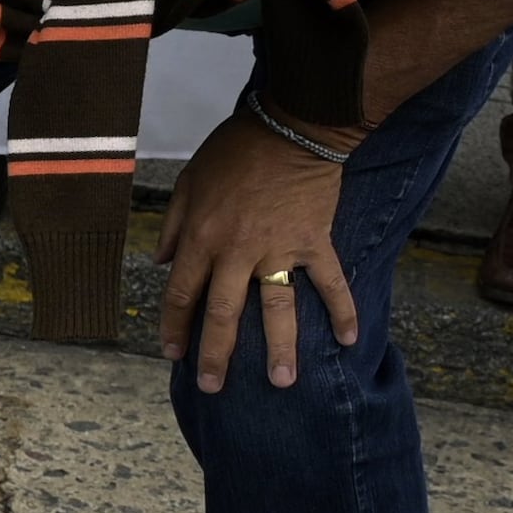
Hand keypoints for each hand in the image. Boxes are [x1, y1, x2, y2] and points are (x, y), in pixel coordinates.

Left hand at [156, 109, 358, 394]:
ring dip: (280, 349)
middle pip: (223, 313)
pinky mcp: (315, 242)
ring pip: (276, 309)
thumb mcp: (189, 179)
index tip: (173, 354)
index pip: (181, 293)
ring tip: (283, 383)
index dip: (175, 326)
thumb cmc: (236, 148)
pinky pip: (331, 283)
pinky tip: (350, 341)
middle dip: (217, 355)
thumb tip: (162, 261)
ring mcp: (279, 249)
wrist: (292, 124)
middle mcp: (237, 251)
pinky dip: (343, 311)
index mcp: (202, 236)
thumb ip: (173, 223)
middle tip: (213, 388)